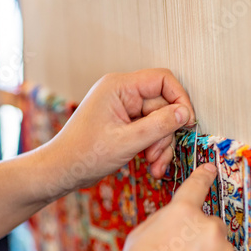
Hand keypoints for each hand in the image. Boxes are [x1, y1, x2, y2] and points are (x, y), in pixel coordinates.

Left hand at [47, 68, 195, 190]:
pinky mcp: (125, 124)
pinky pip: (149, 131)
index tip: (188, 122)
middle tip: (158, 156)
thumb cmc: (83, 154)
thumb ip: (159, 126)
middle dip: (165, 134)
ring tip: (154, 165)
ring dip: (160, 145)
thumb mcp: (127, 141)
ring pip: (158, 122)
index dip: (179, 99)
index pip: (162, 80)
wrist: (62, 170)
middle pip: (162, 106)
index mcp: (119, 87)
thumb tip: (185, 113)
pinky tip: (151, 165)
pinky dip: (153, 148)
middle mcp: (122, 94)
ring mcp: (124, 109)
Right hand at [103, 164, 243, 250]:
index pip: (196, 186)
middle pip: (209, 223)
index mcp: (181, 213)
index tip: (210, 169)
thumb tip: (177, 216)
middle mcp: (207, 228)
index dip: (203, 176)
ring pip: (220, 247)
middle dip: (198, 235)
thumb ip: (164, 218)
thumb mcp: (140, 235)